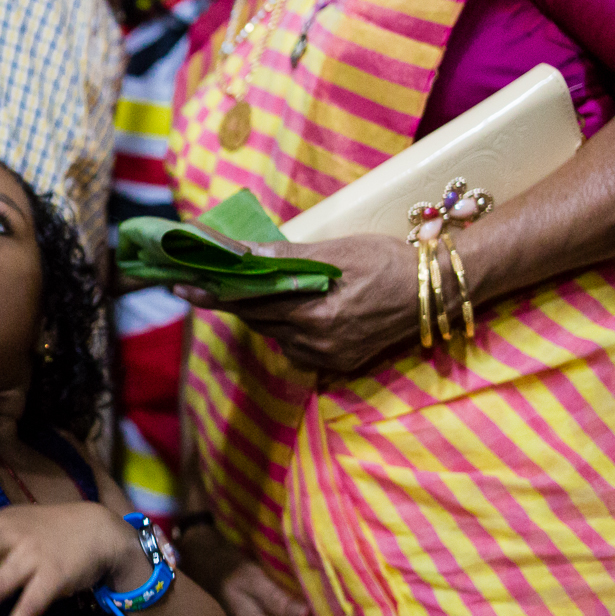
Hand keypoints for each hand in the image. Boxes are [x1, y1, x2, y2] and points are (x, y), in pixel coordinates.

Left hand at [177, 234, 420, 374]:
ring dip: (262, 311)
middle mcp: (316, 340)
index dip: (213, 291)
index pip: (248, 301)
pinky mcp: (337, 364)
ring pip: (274, 333)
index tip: (181, 283)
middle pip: (256, 318)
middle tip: (203, 278)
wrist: (433, 292)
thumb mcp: (335, 251)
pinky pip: (296, 346)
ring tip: (257, 288)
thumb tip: (239, 251)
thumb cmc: (385, 261)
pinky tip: (297, 310)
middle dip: (231, 298)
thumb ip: (285, 257)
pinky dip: (288, 328)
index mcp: (314, 312)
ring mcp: (327, 356)